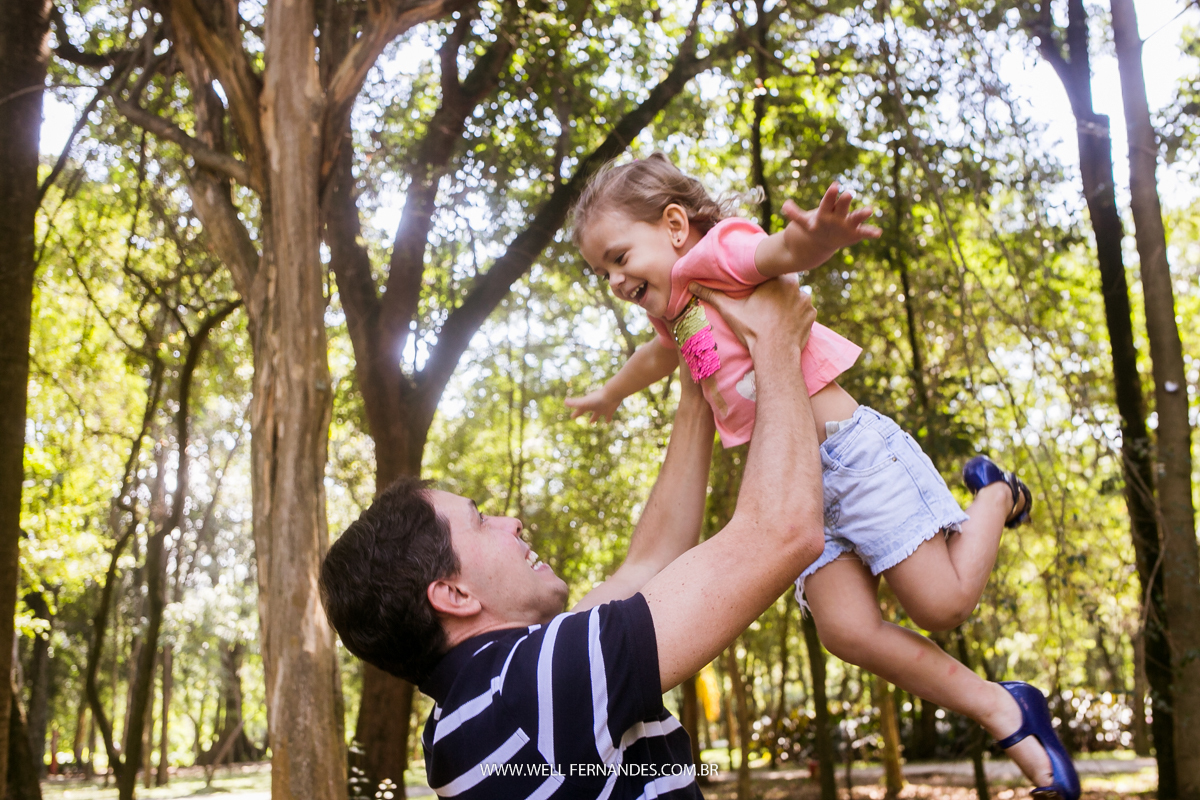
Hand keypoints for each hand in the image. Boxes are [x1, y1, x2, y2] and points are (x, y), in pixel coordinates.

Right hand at [565, 388, 620, 422]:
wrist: (612, 394)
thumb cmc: (597, 399)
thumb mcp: (585, 402)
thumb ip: (575, 403)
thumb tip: (564, 401)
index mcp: (588, 405)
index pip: (580, 410)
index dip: (576, 414)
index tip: (572, 417)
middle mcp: (594, 406)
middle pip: (587, 411)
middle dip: (582, 414)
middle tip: (577, 419)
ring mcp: (602, 408)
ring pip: (597, 414)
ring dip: (594, 418)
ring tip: (592, 423)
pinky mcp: (610, 410)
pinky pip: (608, 416)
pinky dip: (607, 419)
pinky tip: (608, 422)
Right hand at [687, 276, 815, 352]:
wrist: (775, 355)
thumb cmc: (752, 331)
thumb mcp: (730, 311)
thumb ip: (712, 295)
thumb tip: (692, 285)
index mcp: (775, 279)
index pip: (772, 272)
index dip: (765, 280)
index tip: (759, 289)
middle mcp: (795, 286)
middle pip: (785, 283)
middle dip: (777, 291)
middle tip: (766, 305)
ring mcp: (806, 301)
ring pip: (796, 296)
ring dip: (789, 302)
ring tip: (776, 315)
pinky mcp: (812, 315)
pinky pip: (805, 310)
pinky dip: (798, 315)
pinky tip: (787, 323)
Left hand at [781, 183, 880, 259]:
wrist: (823, 240)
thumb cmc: (816, 226)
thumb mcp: (804, 222)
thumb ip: (795, 214)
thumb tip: (784, 205)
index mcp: (826, 210)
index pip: (828, 201)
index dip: (830, 195)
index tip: (834, 185)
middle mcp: (838, 215)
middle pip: (842, 206)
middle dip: (844, 201)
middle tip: (847, 194)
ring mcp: (847, 224)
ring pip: (855, 217)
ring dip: (862, 214)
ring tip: (870, 210)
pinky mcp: (854, 234)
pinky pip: (864, 232)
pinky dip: (871, 232)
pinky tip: (879, 233)